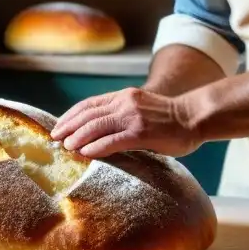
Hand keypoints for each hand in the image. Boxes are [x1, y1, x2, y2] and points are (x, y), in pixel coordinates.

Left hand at [49, 87, 201, 158]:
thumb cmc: (169, 118)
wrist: (194, 117)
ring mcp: (132, 117)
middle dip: (68, 126)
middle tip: (54, 138)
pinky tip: (84, 153)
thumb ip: (123, 114)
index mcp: (124, 96)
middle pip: (88, 114)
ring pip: (96, 126)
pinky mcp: (140, 133)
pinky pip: (112, 140)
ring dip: (77, 137)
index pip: (89, 104)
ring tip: (66, 146)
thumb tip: (100, 131)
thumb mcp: (141, 108)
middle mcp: (125, 103)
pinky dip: (95, 147)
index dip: (71, 115)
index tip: (59, 126)